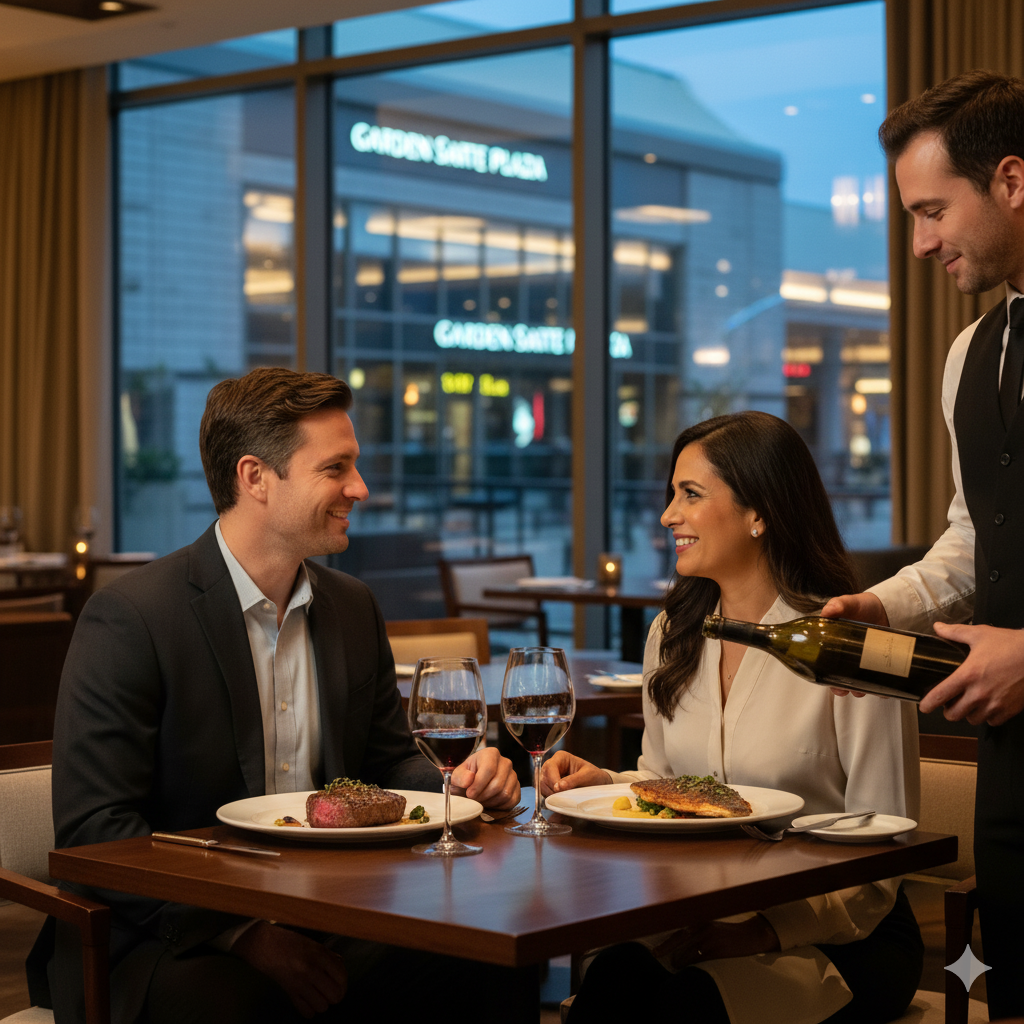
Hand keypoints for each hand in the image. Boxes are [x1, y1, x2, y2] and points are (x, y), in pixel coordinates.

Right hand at [231, 921, 346, 1018]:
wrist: (266, 945)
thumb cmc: (290, 942)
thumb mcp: (314, 944)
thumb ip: (329, 956)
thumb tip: (340, 967)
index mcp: (320, 955)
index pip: (342, 977)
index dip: (344, 983)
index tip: (341, 983)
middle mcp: (311, 970)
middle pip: (335, 995)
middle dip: (336, 995)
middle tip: (332, 991)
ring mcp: (300, 983)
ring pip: (322, 1006)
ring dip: (323, 1002)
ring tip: (319, 995)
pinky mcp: (290, 992)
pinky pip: (306, 1011)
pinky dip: (310, 1010)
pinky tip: (309, 1001)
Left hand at [451, 745, 519, 809]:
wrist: (475, 781)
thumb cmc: (466, 777)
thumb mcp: (458, 775)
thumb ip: (460, 777)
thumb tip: (469, 779)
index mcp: (491, 754)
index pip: (489, 769)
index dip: (478, 785)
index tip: (469, 794)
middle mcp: (506, 762)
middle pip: (497, 784)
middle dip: (483, 796)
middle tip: (473, 800)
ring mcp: (513, 775)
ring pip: (505, 794)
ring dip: (490, 802)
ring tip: (480, 800)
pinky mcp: (517, 788)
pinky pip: (512, 801)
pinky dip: (500, 806)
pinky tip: (490, 802)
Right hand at [539, 750, 610, 795]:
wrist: (598, 784)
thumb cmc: (594, 776)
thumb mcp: (587, 776)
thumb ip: (573, 780)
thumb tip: (558, 787)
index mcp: (561, 757)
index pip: (550, 767)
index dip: (552, 779)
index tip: (559, 790)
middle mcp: (553, 765)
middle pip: (543, 777)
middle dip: (551, 789)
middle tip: (562, 798)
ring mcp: (550, 776)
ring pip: (542, 786)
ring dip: (551, 795)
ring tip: (564, 799)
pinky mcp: (551, 786)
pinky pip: (545, 793)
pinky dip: (551, 798)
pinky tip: (561, 800)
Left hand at [652, 916, 779, 969]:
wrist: (750, 935)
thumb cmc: (730, 934)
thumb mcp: (712, 928)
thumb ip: (697, 933)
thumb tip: (681, 944)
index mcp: (700, 922)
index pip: (678, 932)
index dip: (666, 942)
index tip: (655, 950)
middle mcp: (702, 928)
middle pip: (678, 940)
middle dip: (667, 950)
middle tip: (657, 956)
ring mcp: (709, 939)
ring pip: (687, 953)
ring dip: (680, 962)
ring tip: (676, 966)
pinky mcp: (716, 950)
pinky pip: (699, 961)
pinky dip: (692, 966)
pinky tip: (688, 969)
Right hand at [820, 593, 889, 696]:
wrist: (887, 607)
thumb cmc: (863, 605)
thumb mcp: (849, 603)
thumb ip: (838, 605)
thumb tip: (827, 612)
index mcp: (833, 643)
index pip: (824, 663)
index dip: (824, 675)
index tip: (828, 682)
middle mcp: (846, 655)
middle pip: (840, 677)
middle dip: (841, 687)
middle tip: (845, 690)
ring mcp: (864, 660)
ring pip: (859, 681)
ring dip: (859, 690)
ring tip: (863, 691)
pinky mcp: (880, 663)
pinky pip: (879, 679)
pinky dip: (881, 688)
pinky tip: (882, 690)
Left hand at [918, 623, 1023, 724]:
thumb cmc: (1009, 644)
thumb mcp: (979, 634)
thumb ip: (955, 632)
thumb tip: (938, 627)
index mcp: (968, 675)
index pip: (941, 695)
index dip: (928, 704)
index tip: (924, 707)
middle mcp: (980, 693)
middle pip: (954, 714)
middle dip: (948, 710)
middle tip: (949, 704)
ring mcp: (995, 704)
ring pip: (973, 719)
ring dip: (968, 713)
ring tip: (969, 704)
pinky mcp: (1010, 710)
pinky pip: (992, 722)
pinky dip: (988, 717)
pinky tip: (987, 706)